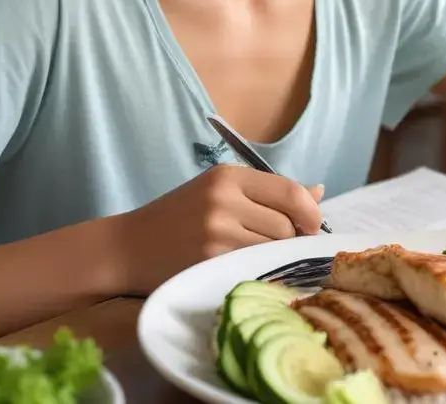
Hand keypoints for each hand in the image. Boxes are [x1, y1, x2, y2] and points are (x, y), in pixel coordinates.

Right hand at [114, 165, 324, 293]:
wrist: (127, 248)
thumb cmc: (180, 217)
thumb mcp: (222, 192)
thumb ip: (270, 192)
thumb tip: (318, 192)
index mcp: (229, 176)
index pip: (290, 192)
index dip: (310, 212)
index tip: (312, 225)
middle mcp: (223, 200)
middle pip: (286, 225)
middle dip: (293, 238)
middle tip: (284, 246)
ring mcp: (215, 233)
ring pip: (273, 248)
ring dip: (276, 256)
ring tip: (261, 256)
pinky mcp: (207, 262)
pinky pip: (253, 267)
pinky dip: (259, 269)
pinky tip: (248, 268)